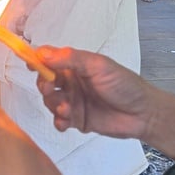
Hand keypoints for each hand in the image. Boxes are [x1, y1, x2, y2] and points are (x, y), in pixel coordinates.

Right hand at [35, 46, 174, 162]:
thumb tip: (42, 53)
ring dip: (53, 105)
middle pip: (44, 81)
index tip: (31, 65)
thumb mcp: (98, 65)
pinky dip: (58, 121)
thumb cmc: (124, 84)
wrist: (143, 114)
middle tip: (51, 89)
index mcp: (74, 65)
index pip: (48, 59)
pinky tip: (65, 121)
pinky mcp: (76, 119)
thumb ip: (70, 58)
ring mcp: (72, 101)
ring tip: (67, 109)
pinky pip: (58, 120)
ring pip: (49, 102)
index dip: (36, 60)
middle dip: (44, 85)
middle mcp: (70, 82)